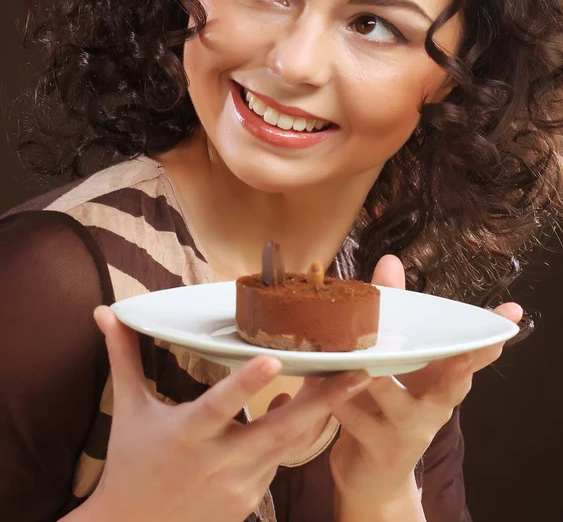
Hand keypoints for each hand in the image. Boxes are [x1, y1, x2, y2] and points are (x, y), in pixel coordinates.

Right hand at [74, 307, 371, 521]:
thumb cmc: (130, 461)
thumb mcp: (127, 408)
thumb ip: (123, 357)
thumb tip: (104, 312)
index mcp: (185, 435)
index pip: (218, 406)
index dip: (246, 384)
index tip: (275, 358)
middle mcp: (217, 462)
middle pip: (278, 430)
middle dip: (323, 401)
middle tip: (358, 371)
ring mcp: (239, 485)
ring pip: (289, 445)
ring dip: (320, 414)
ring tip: (354, 382)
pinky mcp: (250, 500)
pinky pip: (281, 461)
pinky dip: (296, 436)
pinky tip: (310, 409)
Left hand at [330, 255, 521, 500]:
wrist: (371, 474)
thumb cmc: (386, 406)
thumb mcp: (397, 364)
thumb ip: (394, 314)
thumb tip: (390, 261)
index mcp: (440, 383)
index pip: (472, 357)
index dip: (490, 338)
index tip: (512, 315)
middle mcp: (433, 408)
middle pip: (452, 386)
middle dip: (457, 366)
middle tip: (459, 351)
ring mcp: (407, 431)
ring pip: (393, 398)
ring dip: (377, 378)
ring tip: (364, 359)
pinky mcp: (377, 448)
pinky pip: (353, 417)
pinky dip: (334, 394)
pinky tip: (315, 375)